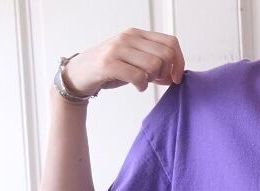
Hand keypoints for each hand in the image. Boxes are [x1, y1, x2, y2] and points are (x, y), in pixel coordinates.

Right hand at [62, 27, 185, 96]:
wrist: (80, 74)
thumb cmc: (110, 69)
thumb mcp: (134, 60)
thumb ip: (154, 62)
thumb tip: (175, 75)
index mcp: (137, 34)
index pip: (171, 42)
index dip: (179, 62)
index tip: (176, 78)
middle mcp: (129, 37)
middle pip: (165, 55)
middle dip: (166, 72)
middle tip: (156, 81)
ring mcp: (118, 49)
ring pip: (154, 65)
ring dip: (152, 79)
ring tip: (142, 81)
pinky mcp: (109, 63)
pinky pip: (139, 76)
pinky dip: (142, 86)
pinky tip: (137, 86)